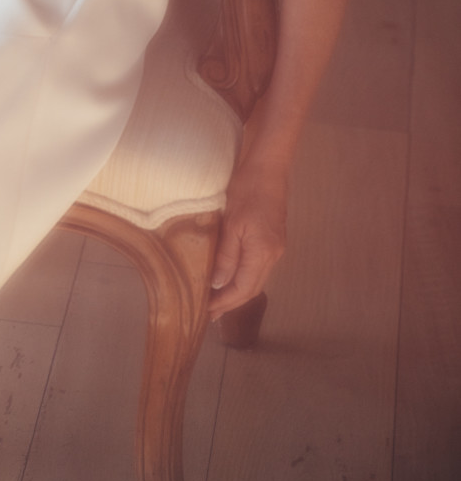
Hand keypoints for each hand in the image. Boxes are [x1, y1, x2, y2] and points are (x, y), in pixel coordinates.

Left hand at [208, 155, 287, 320]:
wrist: (268, 167)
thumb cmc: (247, 190)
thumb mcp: (232, 223)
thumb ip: (226, 256)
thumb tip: (218, 285)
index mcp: (263, 253)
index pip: (243, 289)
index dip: (224, 302)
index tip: (205, 312)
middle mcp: (273, 255)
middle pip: (251, 288)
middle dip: (230, 302)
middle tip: (209, 313)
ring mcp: (275, 247)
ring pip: (256, 279)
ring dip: (237, 292)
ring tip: (216, 301)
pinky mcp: (273, 239)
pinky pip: (258, 267)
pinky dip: (243, 278)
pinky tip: (230, 278)